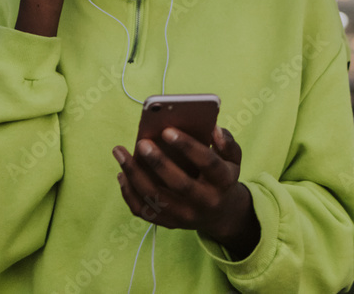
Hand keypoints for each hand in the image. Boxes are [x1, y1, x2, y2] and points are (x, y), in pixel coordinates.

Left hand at [114, 126, 260, 259]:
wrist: (221, 213)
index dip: (188, 146)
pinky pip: (144, 211)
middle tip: (141, 142)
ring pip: (156, 199)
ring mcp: (186, 216)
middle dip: (158, 162)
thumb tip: (213, 130)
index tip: (167, 130)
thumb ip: (226, 143)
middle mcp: (206, 202)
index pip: (208, 164)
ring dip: (134, 175)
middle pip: (180, 184)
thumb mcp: (233, 159)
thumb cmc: (222, 176)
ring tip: (120, 152)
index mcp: (223, 182)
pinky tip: (122, 173)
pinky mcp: (169, 224)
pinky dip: (129, 193)